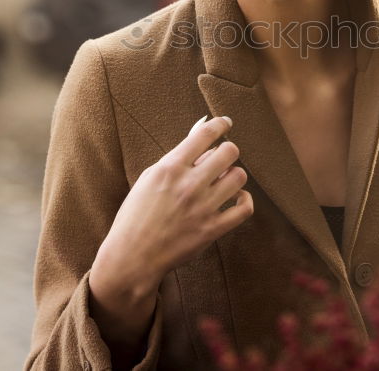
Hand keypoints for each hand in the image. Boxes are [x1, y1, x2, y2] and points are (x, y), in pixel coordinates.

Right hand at [90, 115, 252, 333]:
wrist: (133, 255)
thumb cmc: (137, 215)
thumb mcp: (149, 178)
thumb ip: (176, 159)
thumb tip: (200, 137)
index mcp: (170, 168)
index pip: (204, 134)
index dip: (220, 124)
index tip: (226, 123)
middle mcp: (189, 184)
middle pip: (229, 152)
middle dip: (229, 150)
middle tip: (224, 157)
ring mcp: (202, 207)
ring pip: (239, 177)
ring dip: (235, 175)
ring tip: (225, 180)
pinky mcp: (212, 229)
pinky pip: (244, 208)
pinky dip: (245, 200)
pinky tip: (237, 198)